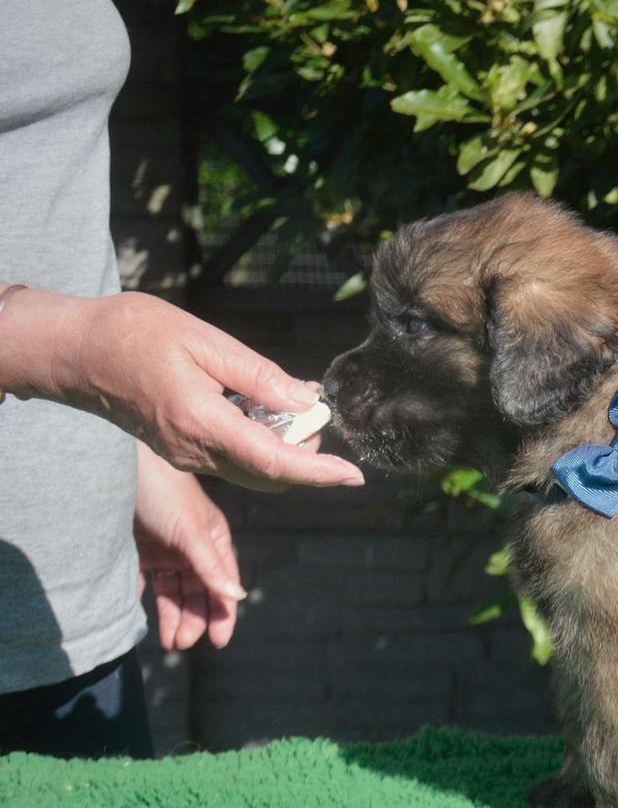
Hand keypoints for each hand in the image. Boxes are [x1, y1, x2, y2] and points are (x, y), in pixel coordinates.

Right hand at [0, 288, 363, 491]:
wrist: (72, 349)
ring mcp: (184, 454)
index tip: (355, 475)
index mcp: (202, 423)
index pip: (275, 462)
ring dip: (284, 451)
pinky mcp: (178, 448)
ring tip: (299, 408)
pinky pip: (230, 457)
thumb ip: (258, 376)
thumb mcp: (203, 340)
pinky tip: (266, 408)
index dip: (320, 472)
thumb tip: (305, 401)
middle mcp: (194, 450)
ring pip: (251, 470)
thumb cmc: (132, 333)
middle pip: (269, 475)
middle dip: (307, 459)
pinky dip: (259, 443)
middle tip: (324, 424)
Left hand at [133, 444, 245, 649]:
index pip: (223, 584)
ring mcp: (164, 550)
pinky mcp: (136, 550)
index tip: (218, 641)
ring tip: (168, 642)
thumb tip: (237, 597)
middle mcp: (191, 549)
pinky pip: (139, 582)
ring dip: (171, 617)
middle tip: (182, 643)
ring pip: (172, 592)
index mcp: (213, 542)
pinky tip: (136, 620)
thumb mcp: (191, 531)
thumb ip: (211, 566)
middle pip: (197, 593)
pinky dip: (139, 600)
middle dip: (193, 619)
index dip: (223, 613)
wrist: (119, 465)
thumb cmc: (164, 492)